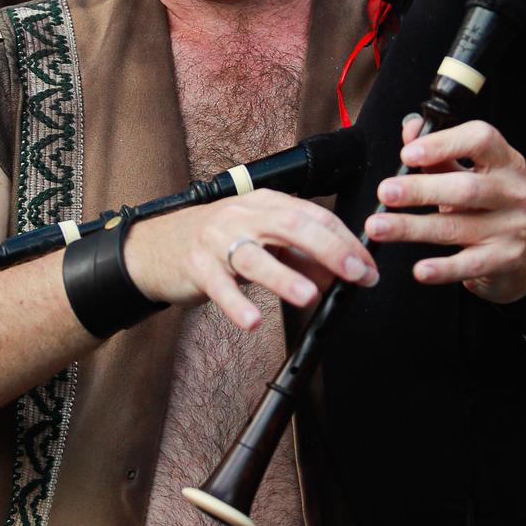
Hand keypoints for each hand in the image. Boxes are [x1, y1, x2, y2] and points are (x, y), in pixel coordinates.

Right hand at [123, 188, 377, 332]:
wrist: (157, 245)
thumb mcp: (262, 241)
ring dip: (284, 277)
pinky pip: (220, 287)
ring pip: (255, 256)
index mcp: (266, 204)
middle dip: (329, 250)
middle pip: (291, 226)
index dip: (345, 240)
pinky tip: (252, 321)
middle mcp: (243, 215)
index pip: (314, 216)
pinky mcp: (196, 266)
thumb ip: (301, 256)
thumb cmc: (217, 242)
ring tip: (308, 296)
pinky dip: (236, 304)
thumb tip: (343, 274)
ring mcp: (217, 239)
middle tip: (355, 274)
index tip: (368, 267)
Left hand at [363, 116, 525, 303]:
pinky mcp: (504, 259)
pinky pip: (468, 265)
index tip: (408, 154)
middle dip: (420, 190)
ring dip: (412, 227)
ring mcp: (512, 227)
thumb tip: (410, 129)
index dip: (443, 144)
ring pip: (456, 227)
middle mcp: (513, 192)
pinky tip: (419, 270)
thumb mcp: (471, 173)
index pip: (480, 140)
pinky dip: (442, 268)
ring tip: (378, 226)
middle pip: (465, 188)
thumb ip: (439, 154)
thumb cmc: (490, 205)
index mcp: (505, 161)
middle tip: (385, 191)